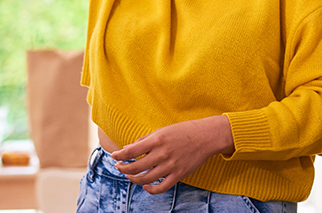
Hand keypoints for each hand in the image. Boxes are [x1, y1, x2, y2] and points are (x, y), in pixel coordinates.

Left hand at [110, 115, 234, 193]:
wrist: (206, 136)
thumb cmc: (184, 131)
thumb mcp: (162, 130)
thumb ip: (145, 140)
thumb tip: (128, 149)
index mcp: (157, 140)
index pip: (131, 151)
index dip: (119, 155)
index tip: (114, 156)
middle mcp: (162, 154)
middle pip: (135, 167)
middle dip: (123, 168)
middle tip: (119, 167)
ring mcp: (171, 166)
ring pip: (145, 179)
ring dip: (133, 179)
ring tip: (130, 175)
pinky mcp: (179, 175)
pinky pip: (161, 188)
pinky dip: (150, 190)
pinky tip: (145, 187)